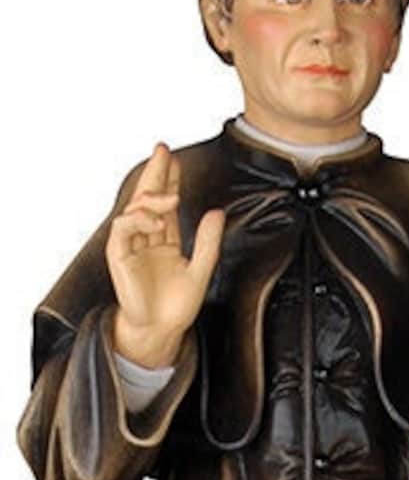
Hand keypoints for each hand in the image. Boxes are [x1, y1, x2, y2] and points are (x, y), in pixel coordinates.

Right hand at [106, 143, 225, 367]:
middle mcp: (147, 239)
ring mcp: (132, 247)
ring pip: (134, 209)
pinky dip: (136, 220)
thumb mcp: (202, 268)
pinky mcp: (120, 257)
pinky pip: (122, 230)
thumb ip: (209, 241)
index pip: (167, 203)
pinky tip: (155, 220)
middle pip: (148, 198)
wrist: (162, 329)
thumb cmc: (178, 304)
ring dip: (151, 198)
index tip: (175, 159)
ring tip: (171, 197)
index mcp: (166, 240)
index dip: (171, 180)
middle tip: (162, 149)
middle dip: (155, 173)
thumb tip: (218, 211)